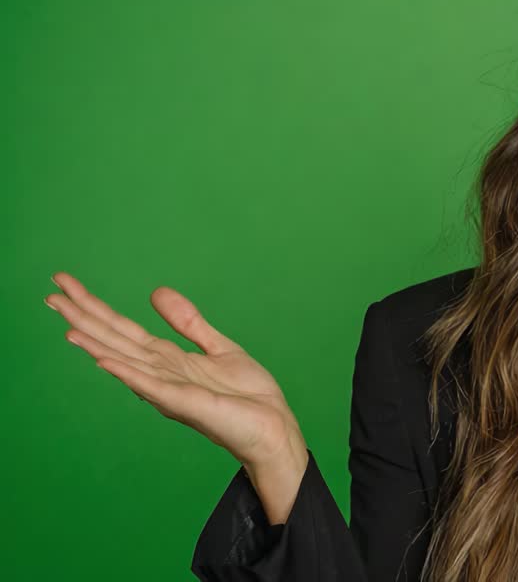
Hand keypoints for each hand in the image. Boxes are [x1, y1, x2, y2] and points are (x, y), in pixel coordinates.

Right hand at [46, 271, 305, 469]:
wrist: (272, 427)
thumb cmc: (247, 396)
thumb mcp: (218, 347)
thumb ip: (188, 322)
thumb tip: (156, 292)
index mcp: (167, 359)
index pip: (123, 329)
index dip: (95, 306)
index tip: (66, 284)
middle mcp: (160, 373)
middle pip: (114, 339)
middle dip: (84, 317)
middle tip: (51, 292)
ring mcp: (168, 388)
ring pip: (124, 360)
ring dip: (95, 342)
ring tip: (66, 324)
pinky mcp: (184, 402)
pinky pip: (150, 385)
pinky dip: (126, 372)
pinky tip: (102, 359)